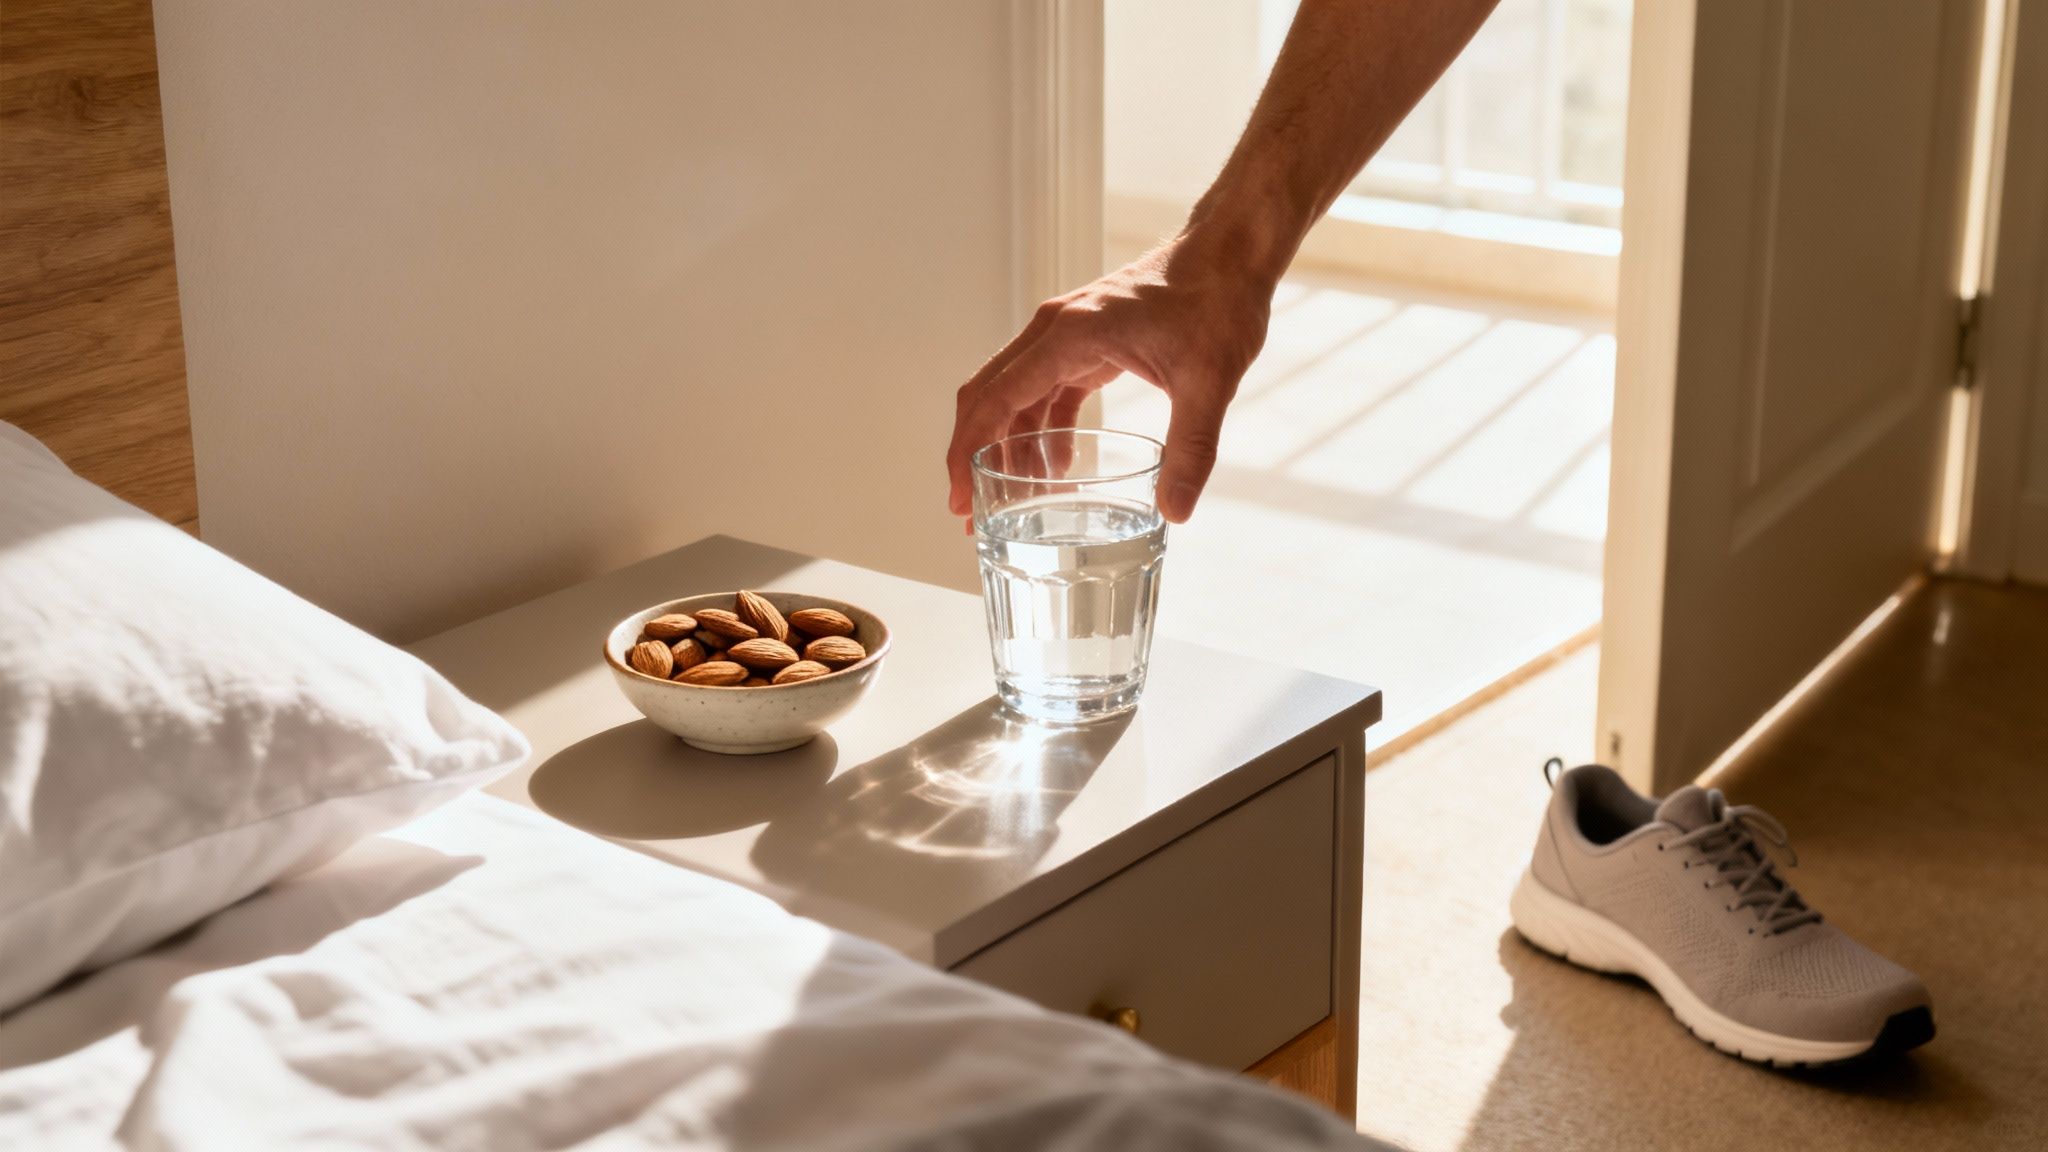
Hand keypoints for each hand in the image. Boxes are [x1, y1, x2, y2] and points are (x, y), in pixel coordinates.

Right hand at [945, 234, 1274, 523]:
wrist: (1230, 255)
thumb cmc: (1219, 302)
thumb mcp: (1209, 382)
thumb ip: (1191, 449)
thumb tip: (1176, 512)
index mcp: (1070, 336)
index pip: (996, 398)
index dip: (969, 452)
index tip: (960, 499)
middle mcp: (1055, 331)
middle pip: (987, 395)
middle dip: (972, 455)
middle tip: (973, 511)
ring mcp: (1066, 334)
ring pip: (1013, 394)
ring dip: (1007, 445)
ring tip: (1014, 500)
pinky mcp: (1084, 341)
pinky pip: (1044, 390)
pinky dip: (1040, 430)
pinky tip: (1056, 468)